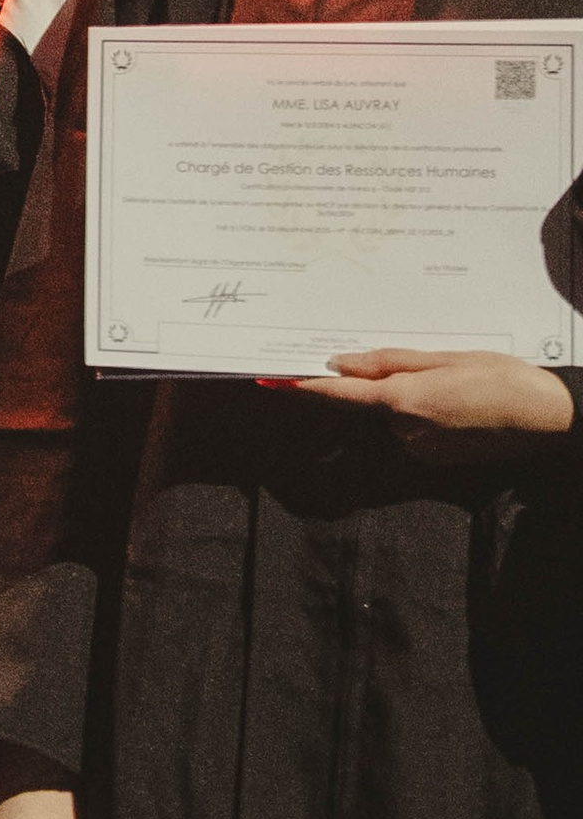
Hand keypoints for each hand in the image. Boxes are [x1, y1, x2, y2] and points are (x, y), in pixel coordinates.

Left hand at [295, 343, 576, 461]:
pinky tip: (455, 401)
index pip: (340, 394)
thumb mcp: (444, 357)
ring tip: (451, 380)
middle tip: (416, 362)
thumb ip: (389, 362)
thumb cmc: (500, 377)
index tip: (270, 380)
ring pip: (392, 417)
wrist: (548, 418)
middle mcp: (405, 431)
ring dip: (405, 397)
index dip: (303, 387)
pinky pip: (413, 431)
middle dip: (376, 384)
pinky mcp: (435, 460)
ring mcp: (421, 449)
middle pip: (368, 404)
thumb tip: (341, 362)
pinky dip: (422, 414)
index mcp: (404, 400)